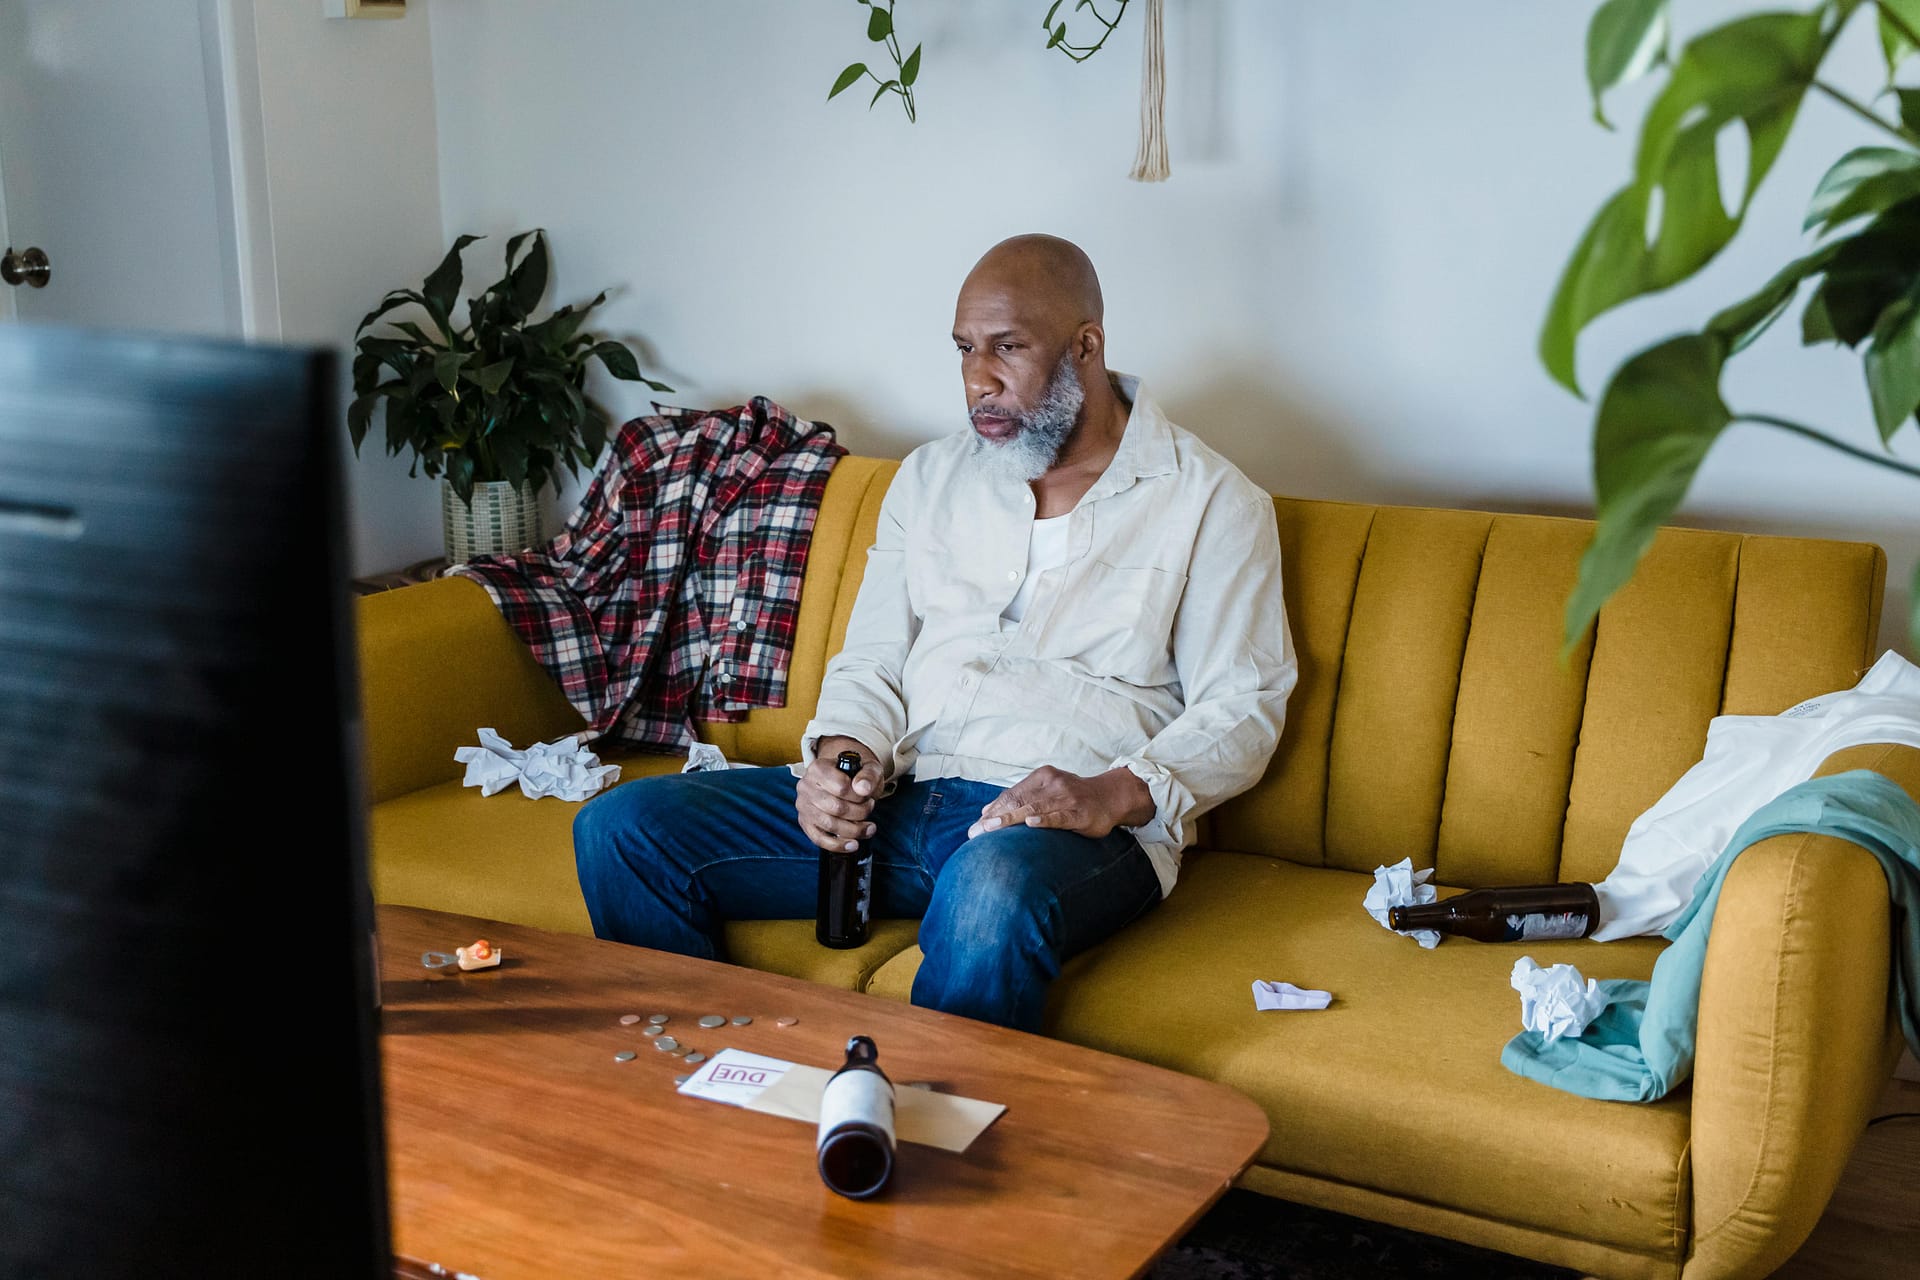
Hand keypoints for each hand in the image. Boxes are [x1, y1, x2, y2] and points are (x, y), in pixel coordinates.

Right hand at [794, 735, 884, 852]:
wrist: (846, 778)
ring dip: (853, 830)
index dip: (859, 797)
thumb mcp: (868, 768)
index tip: (868, 797)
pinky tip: (852, 844)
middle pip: (835, 807)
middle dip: (859, 813)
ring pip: (828, 824)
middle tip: (869, 809)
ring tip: (868, 828)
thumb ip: (868, 775)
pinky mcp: (805, 822)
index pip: (841, 787)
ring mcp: (804, 805)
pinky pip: (818, 838)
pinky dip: (837, 845)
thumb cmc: (856, 774)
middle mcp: (806, 786)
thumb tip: (863, 789)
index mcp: (819, 768)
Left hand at [967, 765, 1154, 839]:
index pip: (1012, 794)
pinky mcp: (1080, 812)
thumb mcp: (1046, 791)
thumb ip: (1019, 798)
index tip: (976, 827)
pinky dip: (1044, 819)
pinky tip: (1030, 824)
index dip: (993, 810)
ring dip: (1011, 819)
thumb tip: (986, 812)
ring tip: (993, 829)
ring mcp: (1067, 797)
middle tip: (977, 832)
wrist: (1110, 796)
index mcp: (1042, 777)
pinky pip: (1059, 816)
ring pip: (1034, 808)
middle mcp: (1052, 783)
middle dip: (996, 818)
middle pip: (1019, 800)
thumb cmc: (1074, 797)